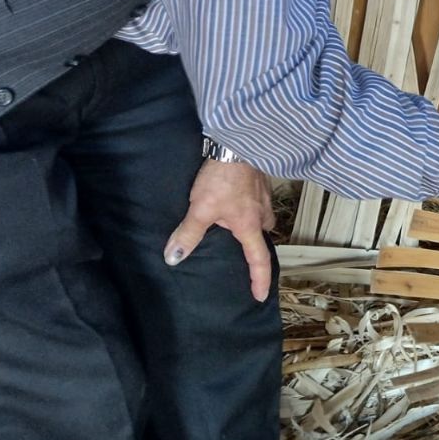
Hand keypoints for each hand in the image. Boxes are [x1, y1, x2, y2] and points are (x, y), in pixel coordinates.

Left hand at [164, 158, 275, 301]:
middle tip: (241, 247)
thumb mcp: (201, 208)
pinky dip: (249, 205)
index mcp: (250, 226)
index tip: (259, 295)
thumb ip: (188, 233)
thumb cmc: (223, 179)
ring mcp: (264, 197)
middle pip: (262, 236)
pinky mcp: (261, 182)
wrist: (238, 144)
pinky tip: (235, 198)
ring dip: (251, 222)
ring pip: (262, 217)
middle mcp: (262, 214)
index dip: (259, 280)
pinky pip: (257, 202)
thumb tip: (173, 259)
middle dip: (253, 243)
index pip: (258, 260)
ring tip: (234, 221)